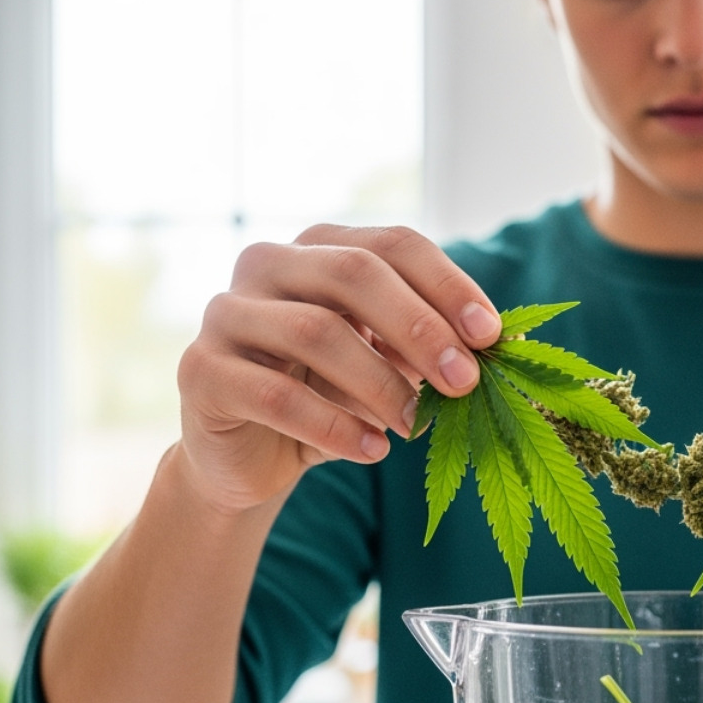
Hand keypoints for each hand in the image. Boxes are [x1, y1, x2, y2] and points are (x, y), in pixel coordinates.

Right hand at [176, 224, 500, 513]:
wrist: (251, 457)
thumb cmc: (331, 398)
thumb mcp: (389, 368)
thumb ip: (431, 349)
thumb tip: (502, 345)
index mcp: (321, 249)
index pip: (393, 244)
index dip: (447, 285)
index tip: (489, 335)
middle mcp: (268, 264)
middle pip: (353, 273)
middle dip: (419, 327)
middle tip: (463, 381)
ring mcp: (227, 313)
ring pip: (315, 332)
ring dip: (380, 383)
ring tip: (416, 425)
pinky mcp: (201, 371)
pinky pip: (276, 395)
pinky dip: (335, 427)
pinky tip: (374, 451)